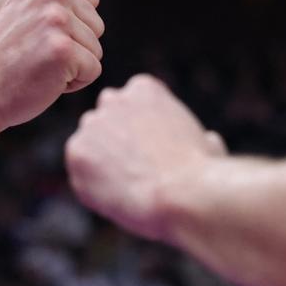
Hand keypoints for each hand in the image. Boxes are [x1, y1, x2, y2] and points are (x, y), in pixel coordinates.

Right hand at [0, 0, 104, 129]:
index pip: (89, 5)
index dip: (66, 27)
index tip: (33, 34)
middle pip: (96, 28)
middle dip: (72, 48)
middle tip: (34, 53)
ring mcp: (57, 20)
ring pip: (96, 50)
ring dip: (72, 67)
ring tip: (38, 66)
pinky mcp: (63, 50)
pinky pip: (92, 71)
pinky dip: (72, 84)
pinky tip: (43, 79)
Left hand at [65, 75, 225, 239]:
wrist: (180, 194)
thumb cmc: (201, 173)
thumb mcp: (207, 144)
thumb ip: (196, 136)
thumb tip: (209, 140)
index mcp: (144, 89)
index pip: (130, 103)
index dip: (140, 131)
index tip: (152, 151)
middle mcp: (112, 99)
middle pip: (105, 118)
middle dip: (114, 139)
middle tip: (134, 168)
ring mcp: (91, 125)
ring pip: (88, 144)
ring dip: (100, 162)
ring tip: (128, 186)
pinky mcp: (76, 153)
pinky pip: (80, 173)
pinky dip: (93, 187)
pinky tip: (117, 196)